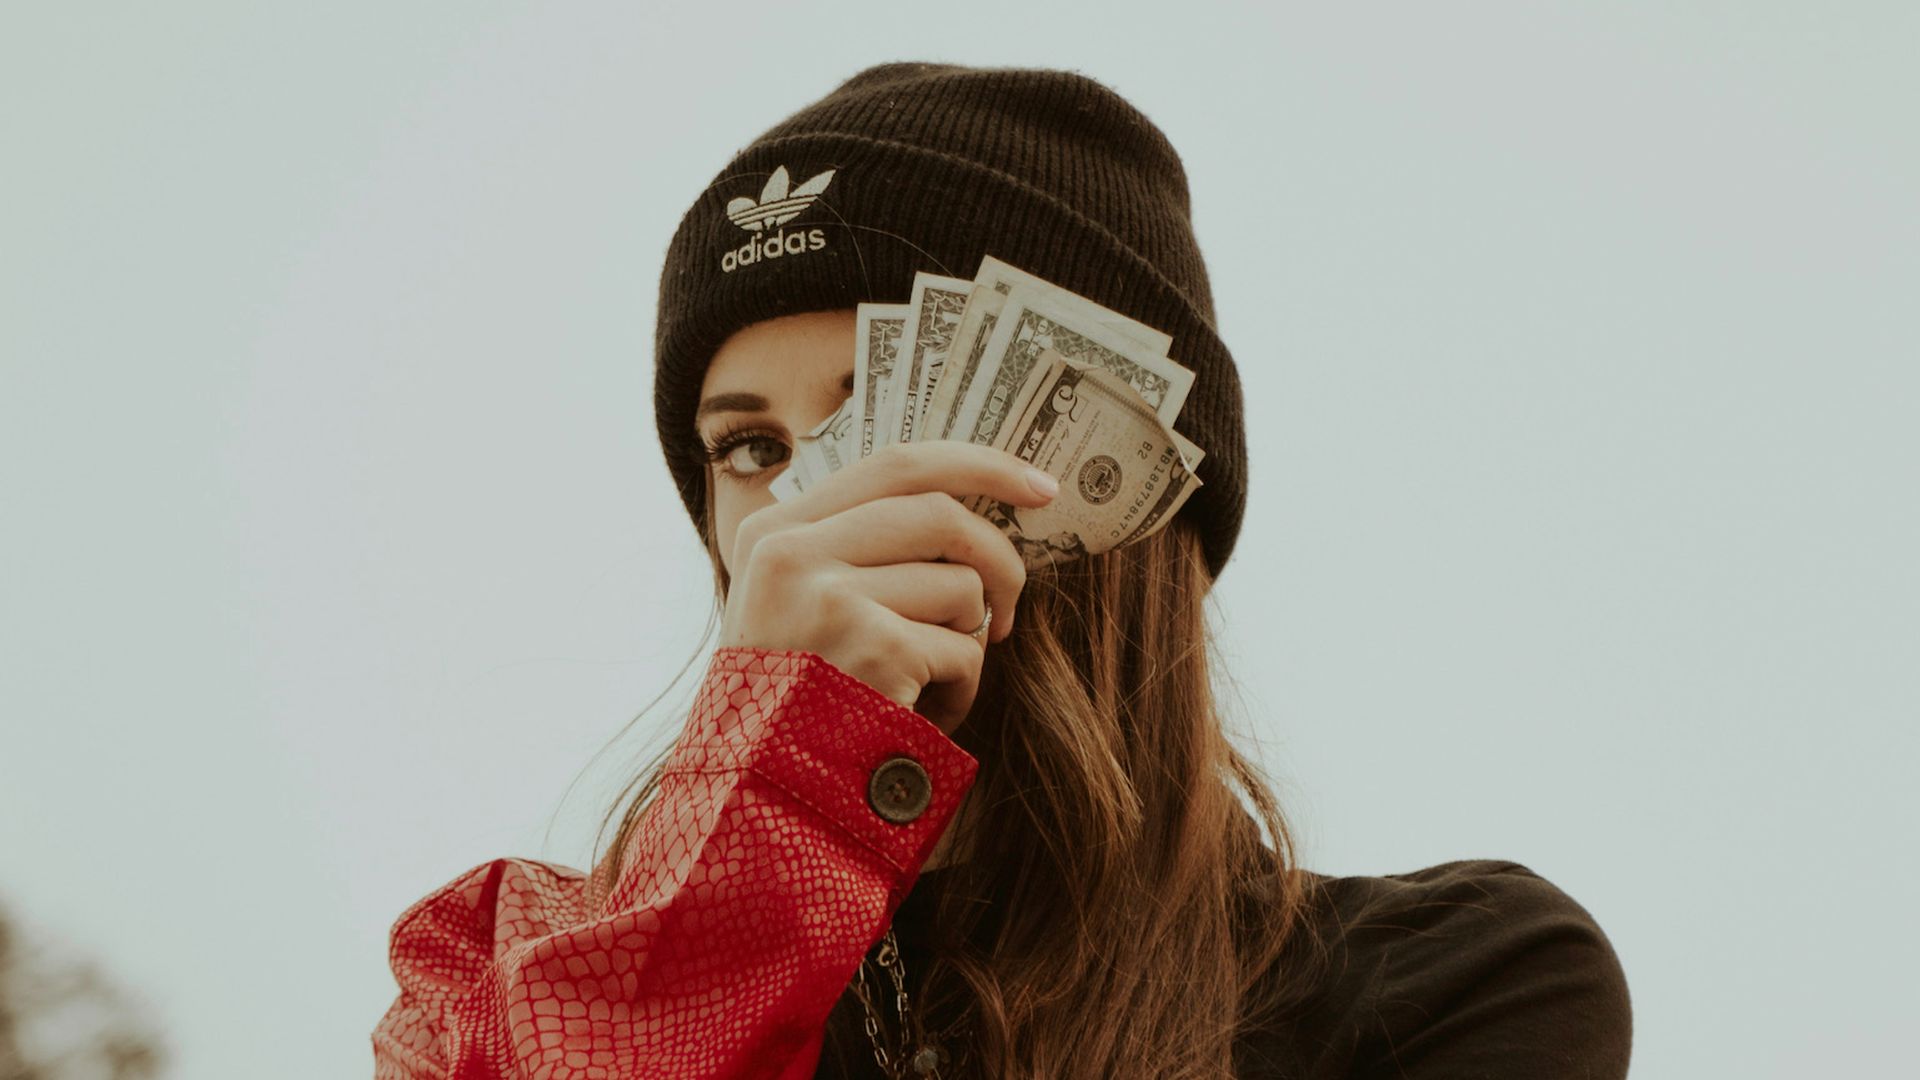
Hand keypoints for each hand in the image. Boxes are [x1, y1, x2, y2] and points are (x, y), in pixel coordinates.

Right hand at [720, 442, 1058, 732]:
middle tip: (1009, 609)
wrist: (757, 801)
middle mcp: (792, 553)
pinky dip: (961, 689)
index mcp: (773, 532)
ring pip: (960, 586)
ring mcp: (831, 597)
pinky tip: (920, 717)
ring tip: (926, 685)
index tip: (1040, 487)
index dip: (982, 467)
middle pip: (943, 513)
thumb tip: (963, 510)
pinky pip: (964, 650)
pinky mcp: (875, 648)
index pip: (897, 465)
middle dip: (1000, 559)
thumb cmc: (791, 706)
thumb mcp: (792, 608)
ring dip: (966, 642)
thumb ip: (849, 551)